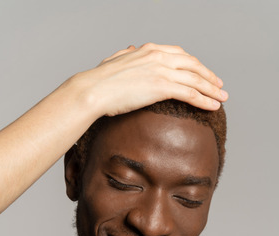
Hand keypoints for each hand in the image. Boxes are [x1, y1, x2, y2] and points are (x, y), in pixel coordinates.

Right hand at [73, 43, 227, 117]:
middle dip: (208, 76)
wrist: (93, 90)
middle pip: (193, 65)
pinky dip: (205, 100)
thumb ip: (124, 54)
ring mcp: (161, 71)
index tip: (202, 73)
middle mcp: (158, 56)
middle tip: (219, 86)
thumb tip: (130, 49)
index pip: (180, 54)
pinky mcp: (162, 87)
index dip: (195, 64)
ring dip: (212, 89)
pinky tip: (213, 106)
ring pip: (196, 79)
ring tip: (222, 98)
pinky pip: (190, 93)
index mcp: (149, 50)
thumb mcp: (113, 61)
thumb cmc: (99, 80)